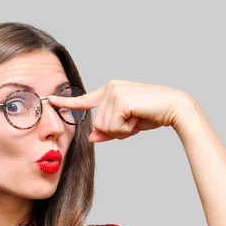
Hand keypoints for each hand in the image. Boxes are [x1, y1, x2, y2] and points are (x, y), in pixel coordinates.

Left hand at [47, 80, 190, 142]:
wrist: (176, 108)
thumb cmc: (153, 114)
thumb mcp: (128, 125)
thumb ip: (108, 131)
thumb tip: (92, 138)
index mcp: (110, 91)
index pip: (84, 100)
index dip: (66, 103)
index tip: (50, 101)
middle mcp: (110, 88)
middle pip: (98, 124)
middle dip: (117, 130)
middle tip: (135, 120)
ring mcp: (114, 91)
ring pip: (105, 127)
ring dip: (123, 130)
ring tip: (138, 118)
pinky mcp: (120, 98)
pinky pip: (114, 126)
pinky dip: (127, 129)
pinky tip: (139, 117)